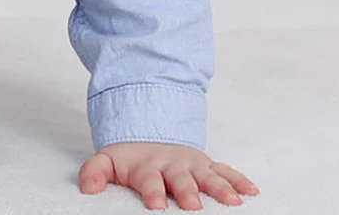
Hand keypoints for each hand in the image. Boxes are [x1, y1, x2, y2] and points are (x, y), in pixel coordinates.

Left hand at [79, 142, 259, 209]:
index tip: (156, 204)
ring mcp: (192, 165)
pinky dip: (239, 180)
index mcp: (147, 166)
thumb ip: (94, 171)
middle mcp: (172, 165)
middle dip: (188, 192)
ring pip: (208, 176)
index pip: (149, 179)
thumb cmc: (130, 157)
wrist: (148, 131)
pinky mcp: (207, 165)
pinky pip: (226, 171)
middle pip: (181, 180)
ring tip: (233, 202)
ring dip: (220, 188)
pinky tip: (252, 192)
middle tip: (193, 206)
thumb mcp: (108, 160)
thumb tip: (86, 188)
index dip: (152, 191)